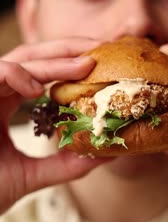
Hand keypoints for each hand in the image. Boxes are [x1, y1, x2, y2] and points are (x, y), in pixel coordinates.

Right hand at [0, 38, 108, 214]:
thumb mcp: (31, 175)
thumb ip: (64, 164)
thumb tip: (103, 155)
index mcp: (3, 103)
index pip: (38, 73)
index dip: (68, 64)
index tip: (101, 64)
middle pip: (31, 57)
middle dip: (67, 49)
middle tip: (101, 46)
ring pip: (16, 60)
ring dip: (52, 60)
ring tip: (85, 64)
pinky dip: (16, 74)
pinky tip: (39, 88)